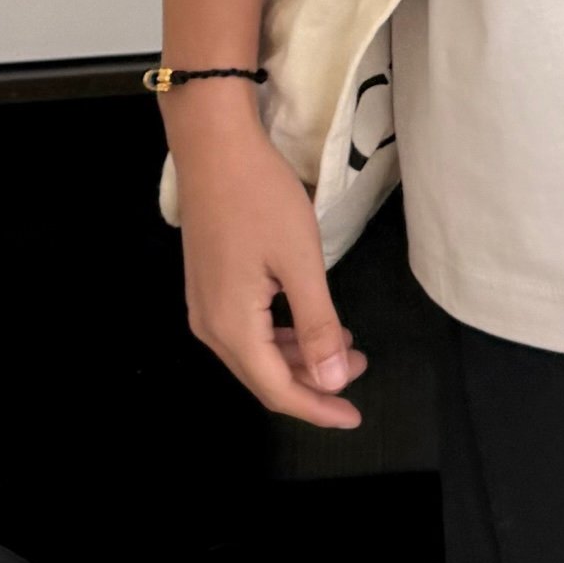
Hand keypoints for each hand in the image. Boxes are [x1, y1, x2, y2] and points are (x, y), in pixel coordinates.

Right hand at [169, 93, 368, 427]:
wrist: (213, 146)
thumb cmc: (260, 198)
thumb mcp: (300, 262)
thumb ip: (319, 325)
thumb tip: (331, 381)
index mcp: (232, 327)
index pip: (277, 389)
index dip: (317, 408)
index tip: (354, 415)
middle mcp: (210, 326)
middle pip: (264, 377)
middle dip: (313, 381)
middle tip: (358, 366)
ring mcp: (205, 305)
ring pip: (256, 353)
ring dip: (300, 356)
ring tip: (344, 342)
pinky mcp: (208, 286)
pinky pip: (247, 330)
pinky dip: (282, 334)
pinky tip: (310, 319)